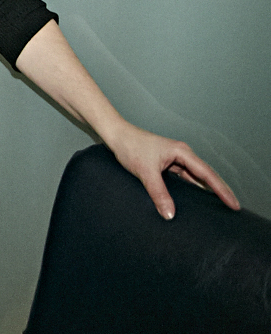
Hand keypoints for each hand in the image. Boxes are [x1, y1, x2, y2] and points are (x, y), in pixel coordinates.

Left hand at [101, 120, 239, 219]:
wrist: (116, 135)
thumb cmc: (131, 147)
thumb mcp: (146, 172)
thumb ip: (159, 193)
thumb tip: (170, 214)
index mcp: (182, 152)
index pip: (208, 174)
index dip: (222, 190)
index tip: (234, 205)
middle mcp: (182, 154)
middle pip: (205, 176)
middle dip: (219, 191)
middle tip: (232, 209)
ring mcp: (175, 159)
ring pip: (195, 178)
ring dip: (205, 190)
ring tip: (218, 207)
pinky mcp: (167, 163)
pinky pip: (184, 178)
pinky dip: (191, 188)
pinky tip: (195, 199)